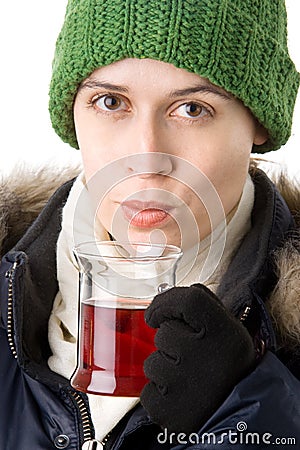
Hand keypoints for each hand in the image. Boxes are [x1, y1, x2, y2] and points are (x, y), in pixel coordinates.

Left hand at [140, 284, 255, 432]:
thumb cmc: (228, 368)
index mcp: (224, 333)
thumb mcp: (230, 331)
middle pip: (164, 334)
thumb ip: (202, 305)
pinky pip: (147, 391)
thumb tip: (166, 294)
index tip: (156, 314)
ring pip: (152, 363)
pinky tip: (181, 397)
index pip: (188, 300)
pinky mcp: (166, 410)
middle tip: (192, 358)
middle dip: (171, 343)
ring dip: (164, 369)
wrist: (242, 418)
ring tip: (188, 380)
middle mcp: (203, 356)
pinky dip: (159, 394)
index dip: (166, 303)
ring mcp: (183, 384)